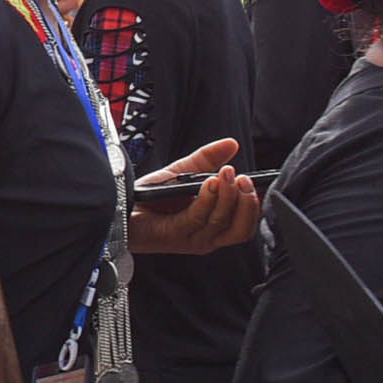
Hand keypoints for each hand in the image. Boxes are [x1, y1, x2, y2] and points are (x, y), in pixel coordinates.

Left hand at [128, 137, 259, 255]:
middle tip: (244, 179)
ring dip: (228, 196)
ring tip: (227, 175)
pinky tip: (210, 183)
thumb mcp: (184, 172)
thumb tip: (231, 143)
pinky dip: (208, 199)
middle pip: (240, 229)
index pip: (246, 224)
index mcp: (214, 227)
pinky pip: (198, 218)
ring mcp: (191, 239)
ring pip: (221, 223)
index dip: (258, 206)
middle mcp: (207, 238)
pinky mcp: (174, 235)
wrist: (120, 207)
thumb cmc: (152, 196)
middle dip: (248, 203)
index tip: (262, 184)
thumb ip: (209, 158)